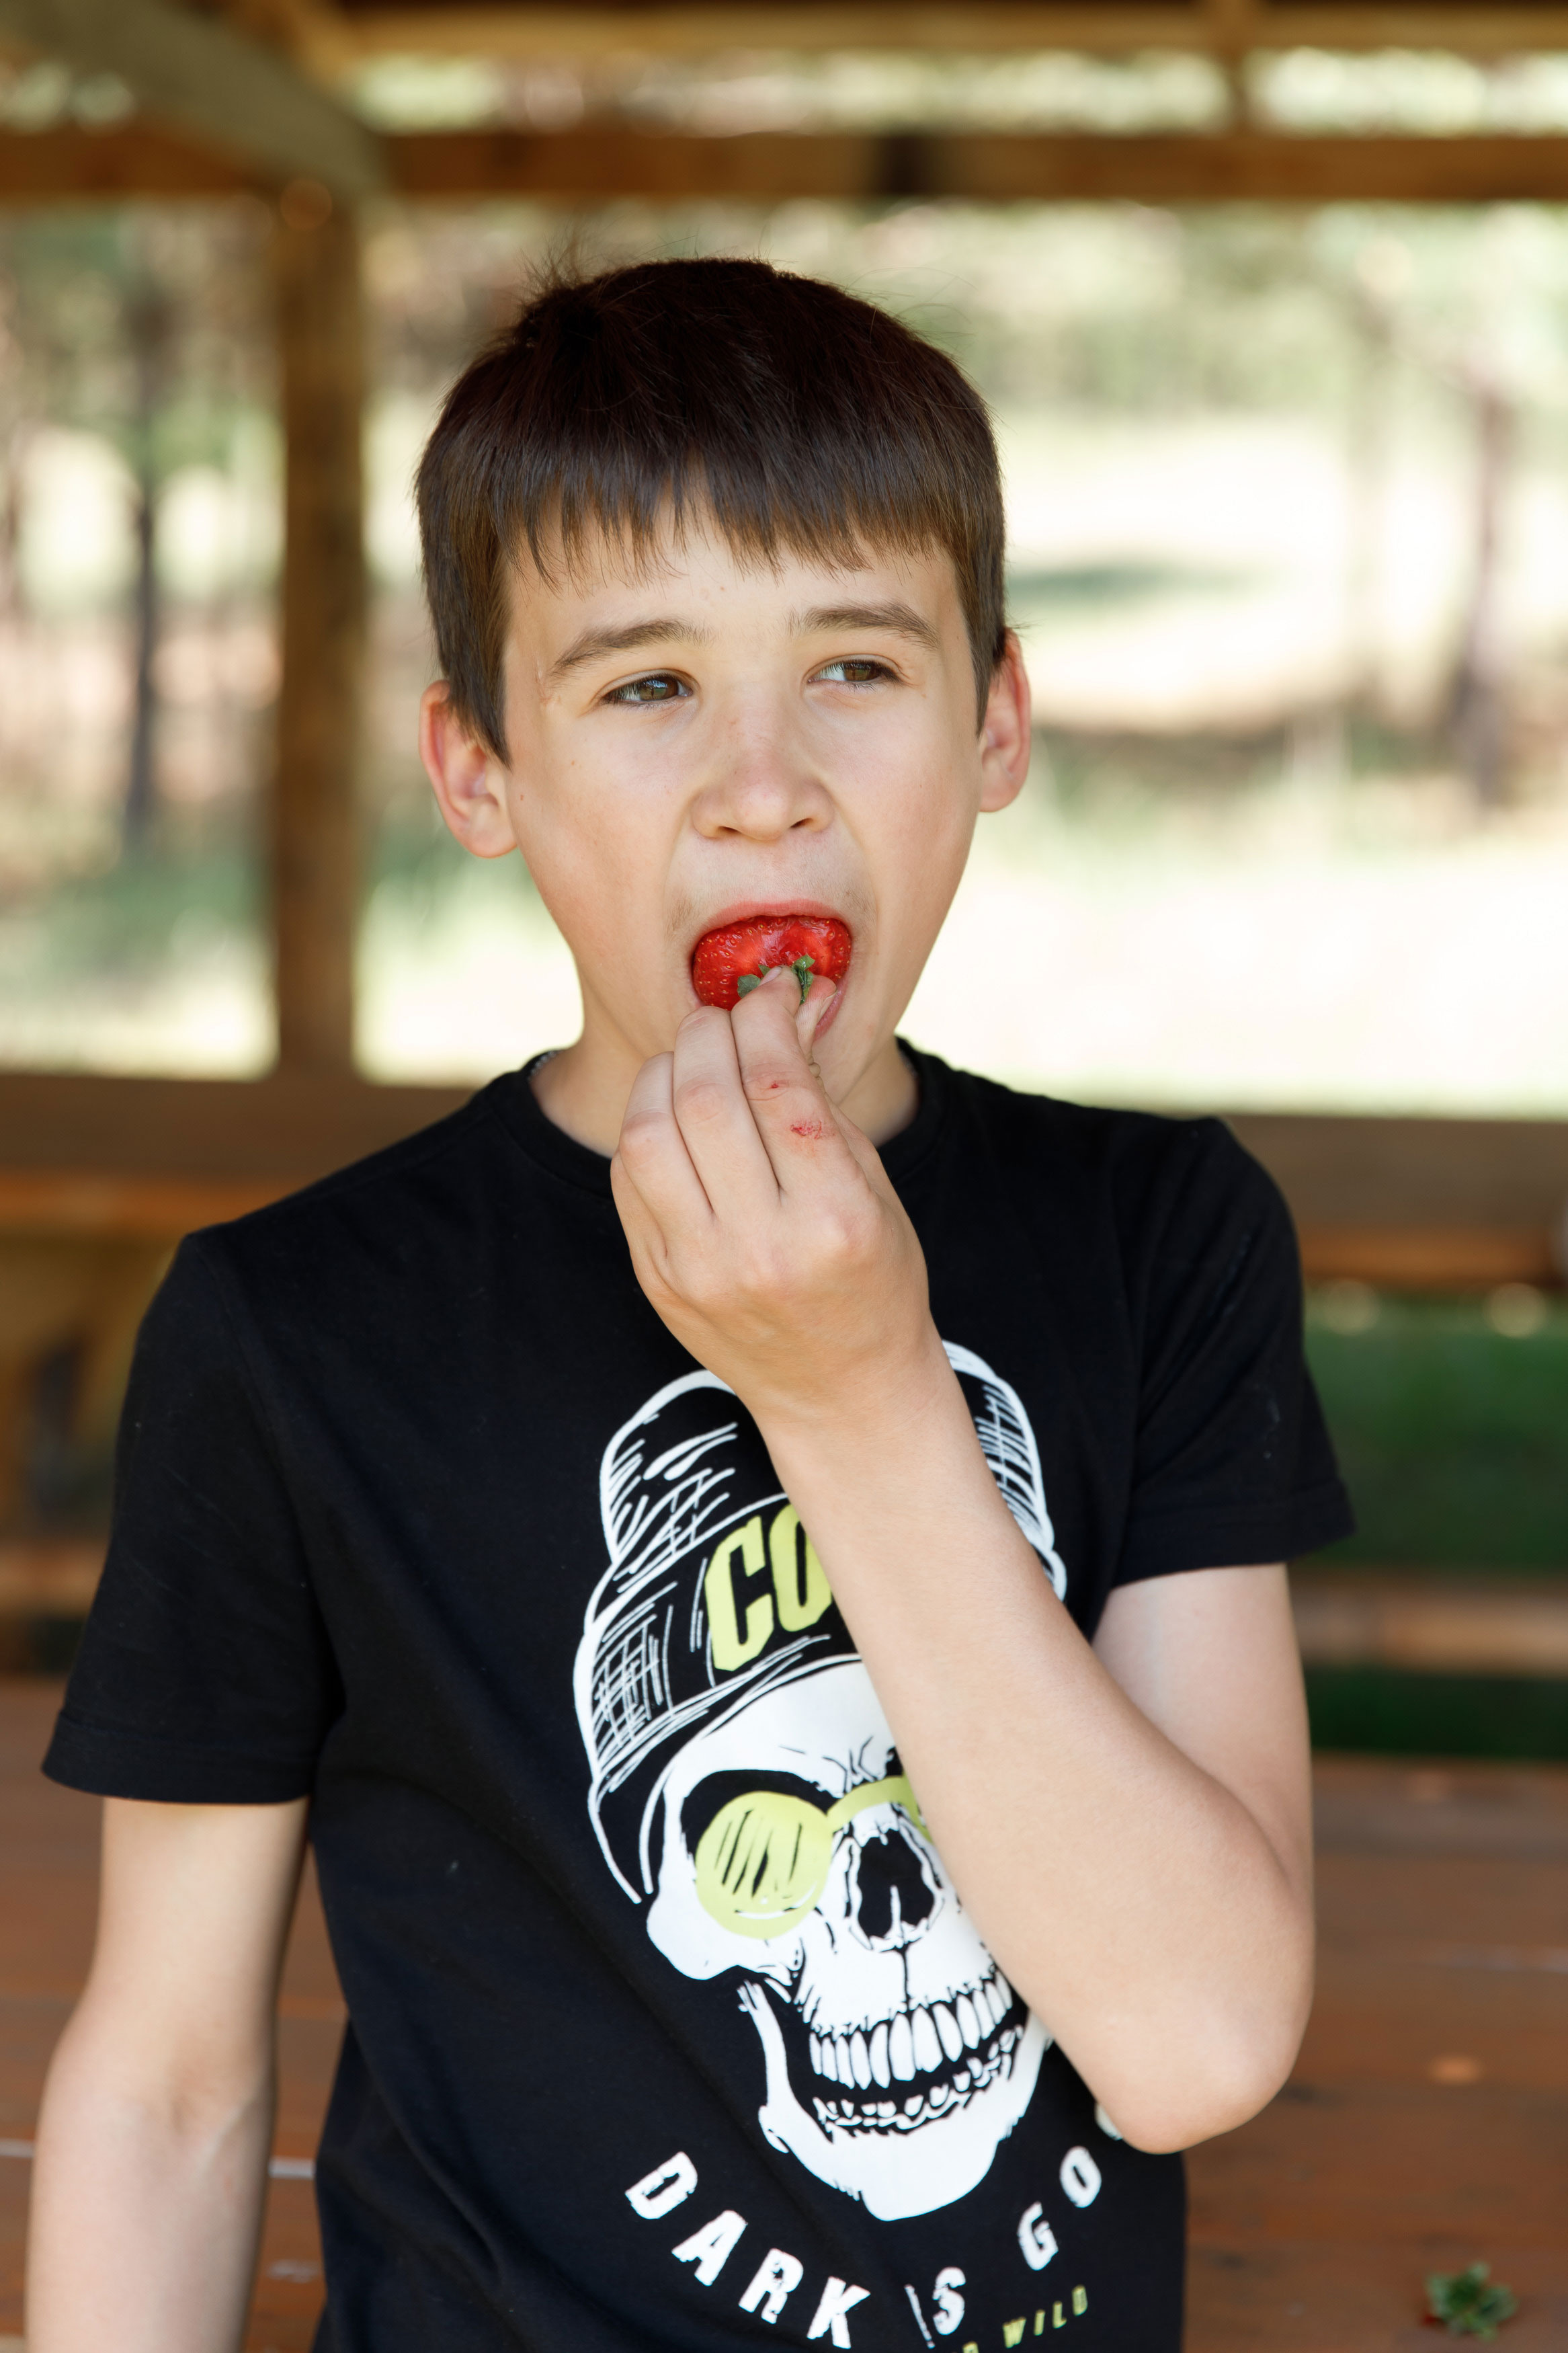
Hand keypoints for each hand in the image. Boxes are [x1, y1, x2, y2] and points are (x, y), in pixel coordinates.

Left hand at [610, 968, 938, 1432]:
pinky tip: (673, 1117)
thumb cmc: (873, 1276)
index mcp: (834, 1218)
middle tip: (725, 1018)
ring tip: (692, 1061)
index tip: (773, 994)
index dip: (767, 1018)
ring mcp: (699, 1270)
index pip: (779, 1084)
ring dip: (664, 1074)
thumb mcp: (875, 1189)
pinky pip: (629, 1178)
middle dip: (710, 1034)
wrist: (842, 1391)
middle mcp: (762, 1247)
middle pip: (705, 1098)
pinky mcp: (657, 1281)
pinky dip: (646, 1126)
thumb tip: (781, 1009)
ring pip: (646, 1133)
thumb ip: (821, 1101)